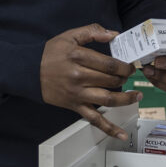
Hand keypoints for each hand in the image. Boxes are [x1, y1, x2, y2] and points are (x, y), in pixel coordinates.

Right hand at [40, 23, 141, 140]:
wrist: (29, 71)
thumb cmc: (50, 53)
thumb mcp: (69, 36)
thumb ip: (92, 32)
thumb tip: (113, 34)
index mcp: (79, 57)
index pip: (109, 64)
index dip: (124, 66)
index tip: (129, 66)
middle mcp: (79, 76)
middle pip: (111, 80)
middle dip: (124, 78)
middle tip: (129, 75)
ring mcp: (78, 94)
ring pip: (107, 99)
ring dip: (125, 99)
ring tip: (136, 96)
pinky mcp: (74, 106)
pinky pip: (94, 119)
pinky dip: (109, 128)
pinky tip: (121, 134)